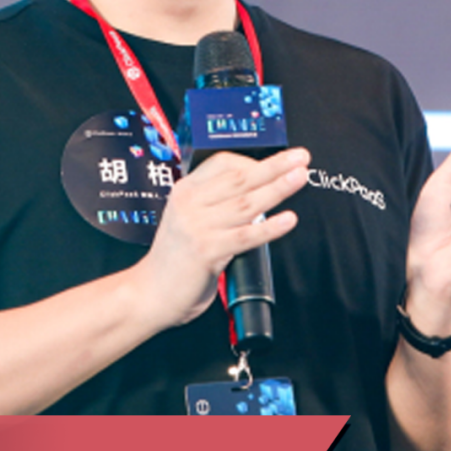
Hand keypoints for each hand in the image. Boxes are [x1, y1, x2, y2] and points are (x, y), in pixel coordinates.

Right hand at [135, 147, 310, 329]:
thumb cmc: (175, 260)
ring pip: (246, 203)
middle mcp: (189, 204)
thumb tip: (257, 192)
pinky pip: (246, 236)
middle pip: (240, 178)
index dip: (254, 161)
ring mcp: (197, 227)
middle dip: (274, 166)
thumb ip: (215, 205)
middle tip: (300, 158)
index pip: (223, 164)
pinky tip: (288, 219)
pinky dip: (270, 227)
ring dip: (278, 189)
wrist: (151, 293)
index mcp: (185, 191)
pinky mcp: (206, 251)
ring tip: (299, 178)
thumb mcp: (189, 220)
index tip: (279, 161)